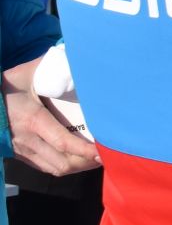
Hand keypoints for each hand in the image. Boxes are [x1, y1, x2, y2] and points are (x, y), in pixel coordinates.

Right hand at [2, 58, 99, 175]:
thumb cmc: (3, 87)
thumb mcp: (25, 73)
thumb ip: (50, 65)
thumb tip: (76, 56)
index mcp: (33, 121)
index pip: (63, 142)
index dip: (84, 150)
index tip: (102, 150)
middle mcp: (28, 140)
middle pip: (63, 162)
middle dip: (87, 162)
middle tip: (108, 154)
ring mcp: (22, 150)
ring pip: (54, 168)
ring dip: (77, 166)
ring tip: (96, 159)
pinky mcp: (19, 154)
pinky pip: (44, 166)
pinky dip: (63, 166)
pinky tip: (77, 159)